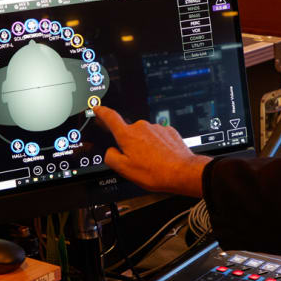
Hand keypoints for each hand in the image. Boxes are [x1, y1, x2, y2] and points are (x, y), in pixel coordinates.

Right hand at [93, 106, 209, 197]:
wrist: (182, 172)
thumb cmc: (155, 172)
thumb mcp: (125, 170)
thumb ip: (111, 157)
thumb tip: (111, 151)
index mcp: (128, 135)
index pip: (111, 118)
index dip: (102, 112)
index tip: (98, 108)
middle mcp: (142, 127)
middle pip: (129, 133)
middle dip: (131, 145)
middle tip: (138, 161)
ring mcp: (156, 128)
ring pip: (145, 136)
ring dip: (146, 147)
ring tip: (153, 163)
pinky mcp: (169, 131)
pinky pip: (158, 137)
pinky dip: (158, 146)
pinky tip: (162, 158)